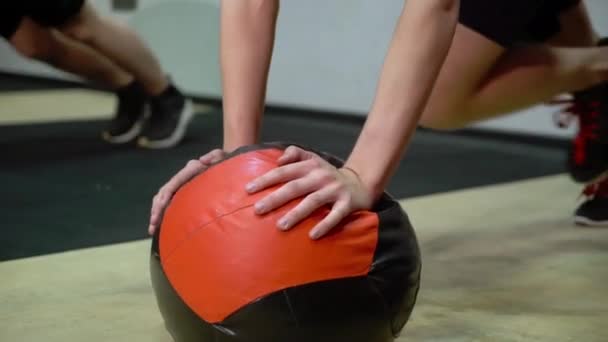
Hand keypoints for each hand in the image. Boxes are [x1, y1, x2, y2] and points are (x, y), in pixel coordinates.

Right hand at [148, 149, 225, 234]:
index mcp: (190, 169)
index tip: (157, 212)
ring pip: (163, 199)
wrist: (230, 164)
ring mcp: (183, 184)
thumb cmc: (228, 162)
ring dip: (157, 213)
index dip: (163, 199)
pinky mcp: (185, 193)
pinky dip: (164, 214)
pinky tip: (161, 227)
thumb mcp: (223, 157)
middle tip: (152, 226)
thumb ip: (215, 156)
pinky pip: (171, 203)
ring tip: (153, 230)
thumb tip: (201, 160)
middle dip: (156, 210)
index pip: (171, 185)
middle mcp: (183, 176)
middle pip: (163, 193)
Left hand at [245, 146, 374, 238]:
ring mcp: (334, 190)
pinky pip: (335, 216)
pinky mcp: (347, 204)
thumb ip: (295, 154)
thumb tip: (278, 159)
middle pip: (294, 187)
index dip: (266, 179)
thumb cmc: (327, 175)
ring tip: (280, 226)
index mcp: (310, 165)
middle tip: (257, 210)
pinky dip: (325, 225)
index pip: (284, 171)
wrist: (360, 183)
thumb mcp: (312, 159)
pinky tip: (313, 235)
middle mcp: (321, 176)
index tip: (248, 190)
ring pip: (312, 201)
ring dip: (296, 214)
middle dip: (275, 198)